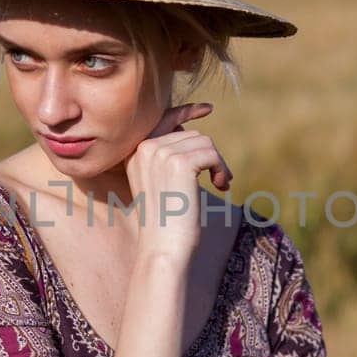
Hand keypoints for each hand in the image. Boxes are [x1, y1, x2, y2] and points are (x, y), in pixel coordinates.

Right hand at [124, 101, 233, 263]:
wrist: (163, 248)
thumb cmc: (167, 224)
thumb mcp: (162, 185)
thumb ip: (170, 158)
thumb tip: (192, 132)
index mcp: (134, 154)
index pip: (163, 120)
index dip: (186, 112)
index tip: (207, 108)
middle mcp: (144, 148)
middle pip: (191, 135)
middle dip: (210, 156)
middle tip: (219, 180)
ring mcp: (160, 154)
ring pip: (204, 142)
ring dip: (218, 163)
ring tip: (220, 184)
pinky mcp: (180, 163)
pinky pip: (211, 153)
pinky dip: (221, 169)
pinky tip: (220, 186)